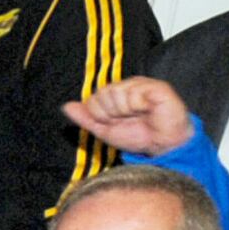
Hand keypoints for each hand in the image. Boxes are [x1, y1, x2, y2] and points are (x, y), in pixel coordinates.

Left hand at [62, 76, 194, 159]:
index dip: (101, 115)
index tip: (115, 123)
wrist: (162, 145)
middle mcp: (127, 86)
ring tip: (139, 115)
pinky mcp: (155, 86)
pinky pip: (134, 93)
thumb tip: (66, 106)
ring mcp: (141, 85)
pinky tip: (147, 110)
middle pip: (103, 93)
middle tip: (128, 119)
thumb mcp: (104, 130)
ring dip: (125, 110)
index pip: (93, 98)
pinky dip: (137, 106)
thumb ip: (86, 118)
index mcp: (115, 95)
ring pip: (116, 92)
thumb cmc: (137, 136)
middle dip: (111, 113)